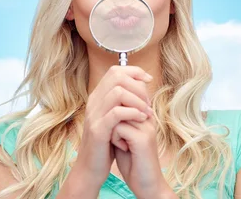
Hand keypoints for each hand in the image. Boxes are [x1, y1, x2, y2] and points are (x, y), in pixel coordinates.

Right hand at [71, 65, 153, 189]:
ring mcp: (94, 115)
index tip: (149, 80)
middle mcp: (94, 102)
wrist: (91, 169)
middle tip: (148, 102)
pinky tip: (143, 119)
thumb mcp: (115, 119)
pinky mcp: (98, 130)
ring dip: (138, 100)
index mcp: (98, 97)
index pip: (115, 71)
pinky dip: (133, 113)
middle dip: (138, 86)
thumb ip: (124, 103)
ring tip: (147, 112)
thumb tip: (142, 86)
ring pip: (117, 92)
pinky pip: (117, 113)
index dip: (134, 71)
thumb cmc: (106, 144)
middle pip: (117, 77)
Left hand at [111, 111, 174, 198]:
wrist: (146, 183)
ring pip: (117, 114)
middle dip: (112, 120)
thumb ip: (118, 119)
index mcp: (145, 114)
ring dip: (112, 130)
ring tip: (121, 143)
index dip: (113, 111)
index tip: (115, 129)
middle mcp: (148, 117)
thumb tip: (104, 105)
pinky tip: (122, 148)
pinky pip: (118, 127)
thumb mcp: (123, 135)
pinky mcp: (143, 138)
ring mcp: (147, 127)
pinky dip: (114, 138)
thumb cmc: (133, 161)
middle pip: (119, 105)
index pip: (125, 97)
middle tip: (118, 137)